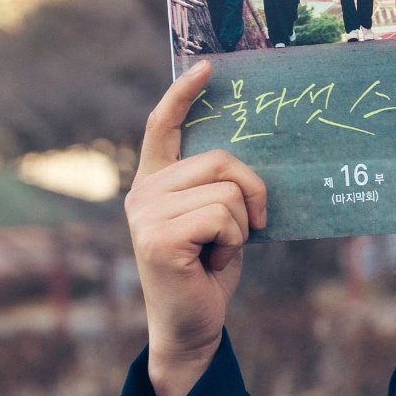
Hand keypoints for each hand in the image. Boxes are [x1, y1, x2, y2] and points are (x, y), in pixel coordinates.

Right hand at [125, 61, 266, 395]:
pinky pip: (223, 217)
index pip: (163, 127)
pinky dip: (234, 242)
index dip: (183, 95)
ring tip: (219, 252)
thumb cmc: (209, 273)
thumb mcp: (218, 221)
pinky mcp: (158, 237)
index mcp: (156, 184)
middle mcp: (142, 193)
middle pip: (219, 160)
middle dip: (252, 191)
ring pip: (227, 191)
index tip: (207, 67)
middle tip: (251, 226)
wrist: (193, 327)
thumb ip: (221, 187)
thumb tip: (248, 159)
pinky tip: (212, 263)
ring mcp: (145, 214)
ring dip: (241, 226)